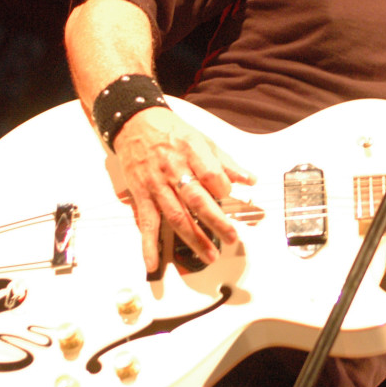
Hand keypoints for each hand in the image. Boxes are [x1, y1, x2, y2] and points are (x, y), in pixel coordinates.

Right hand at [113, 106, 255, 271]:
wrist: (134, 123)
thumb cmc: (172, 132)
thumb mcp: (202, 139)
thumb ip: (226, 163)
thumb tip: (250, 179)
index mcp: (191, 151)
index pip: (212, 175)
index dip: (224, 188)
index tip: (229, 193)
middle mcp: (173, 169)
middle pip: (197, 199)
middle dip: (216, 221)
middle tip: (231, 238)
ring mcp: (156, 185)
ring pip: (176, 216)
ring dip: (193, 238)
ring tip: (209, 255)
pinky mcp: (142, 195)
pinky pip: (146, 223)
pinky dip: (149, 245)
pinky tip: (154, 263)